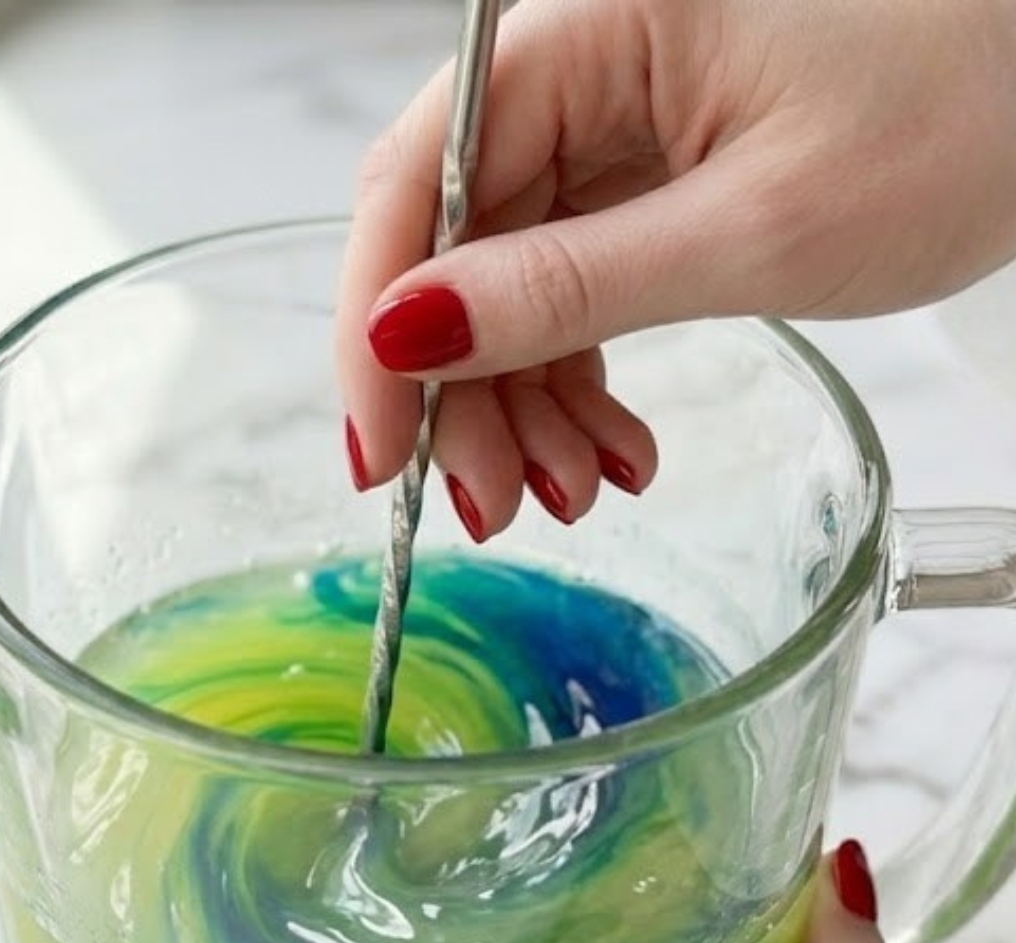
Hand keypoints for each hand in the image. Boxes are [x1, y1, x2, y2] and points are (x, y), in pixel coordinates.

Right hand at [335, 0, 1015, 539]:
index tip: (382, 454)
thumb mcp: (754, 227)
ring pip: (502, 290)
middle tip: (494, 505)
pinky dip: (575, 382)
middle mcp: (576, 77)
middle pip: (449, 252)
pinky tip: (611, 447)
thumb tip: (409, 334)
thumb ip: (569, 284)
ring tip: (580, 489)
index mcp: (588, 37)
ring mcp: (604, 133)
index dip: (377, 330)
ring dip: (522, 406)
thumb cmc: (966, 107)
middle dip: (464, 396)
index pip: (413, 185)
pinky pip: (565, 295)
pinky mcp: (638, 184)